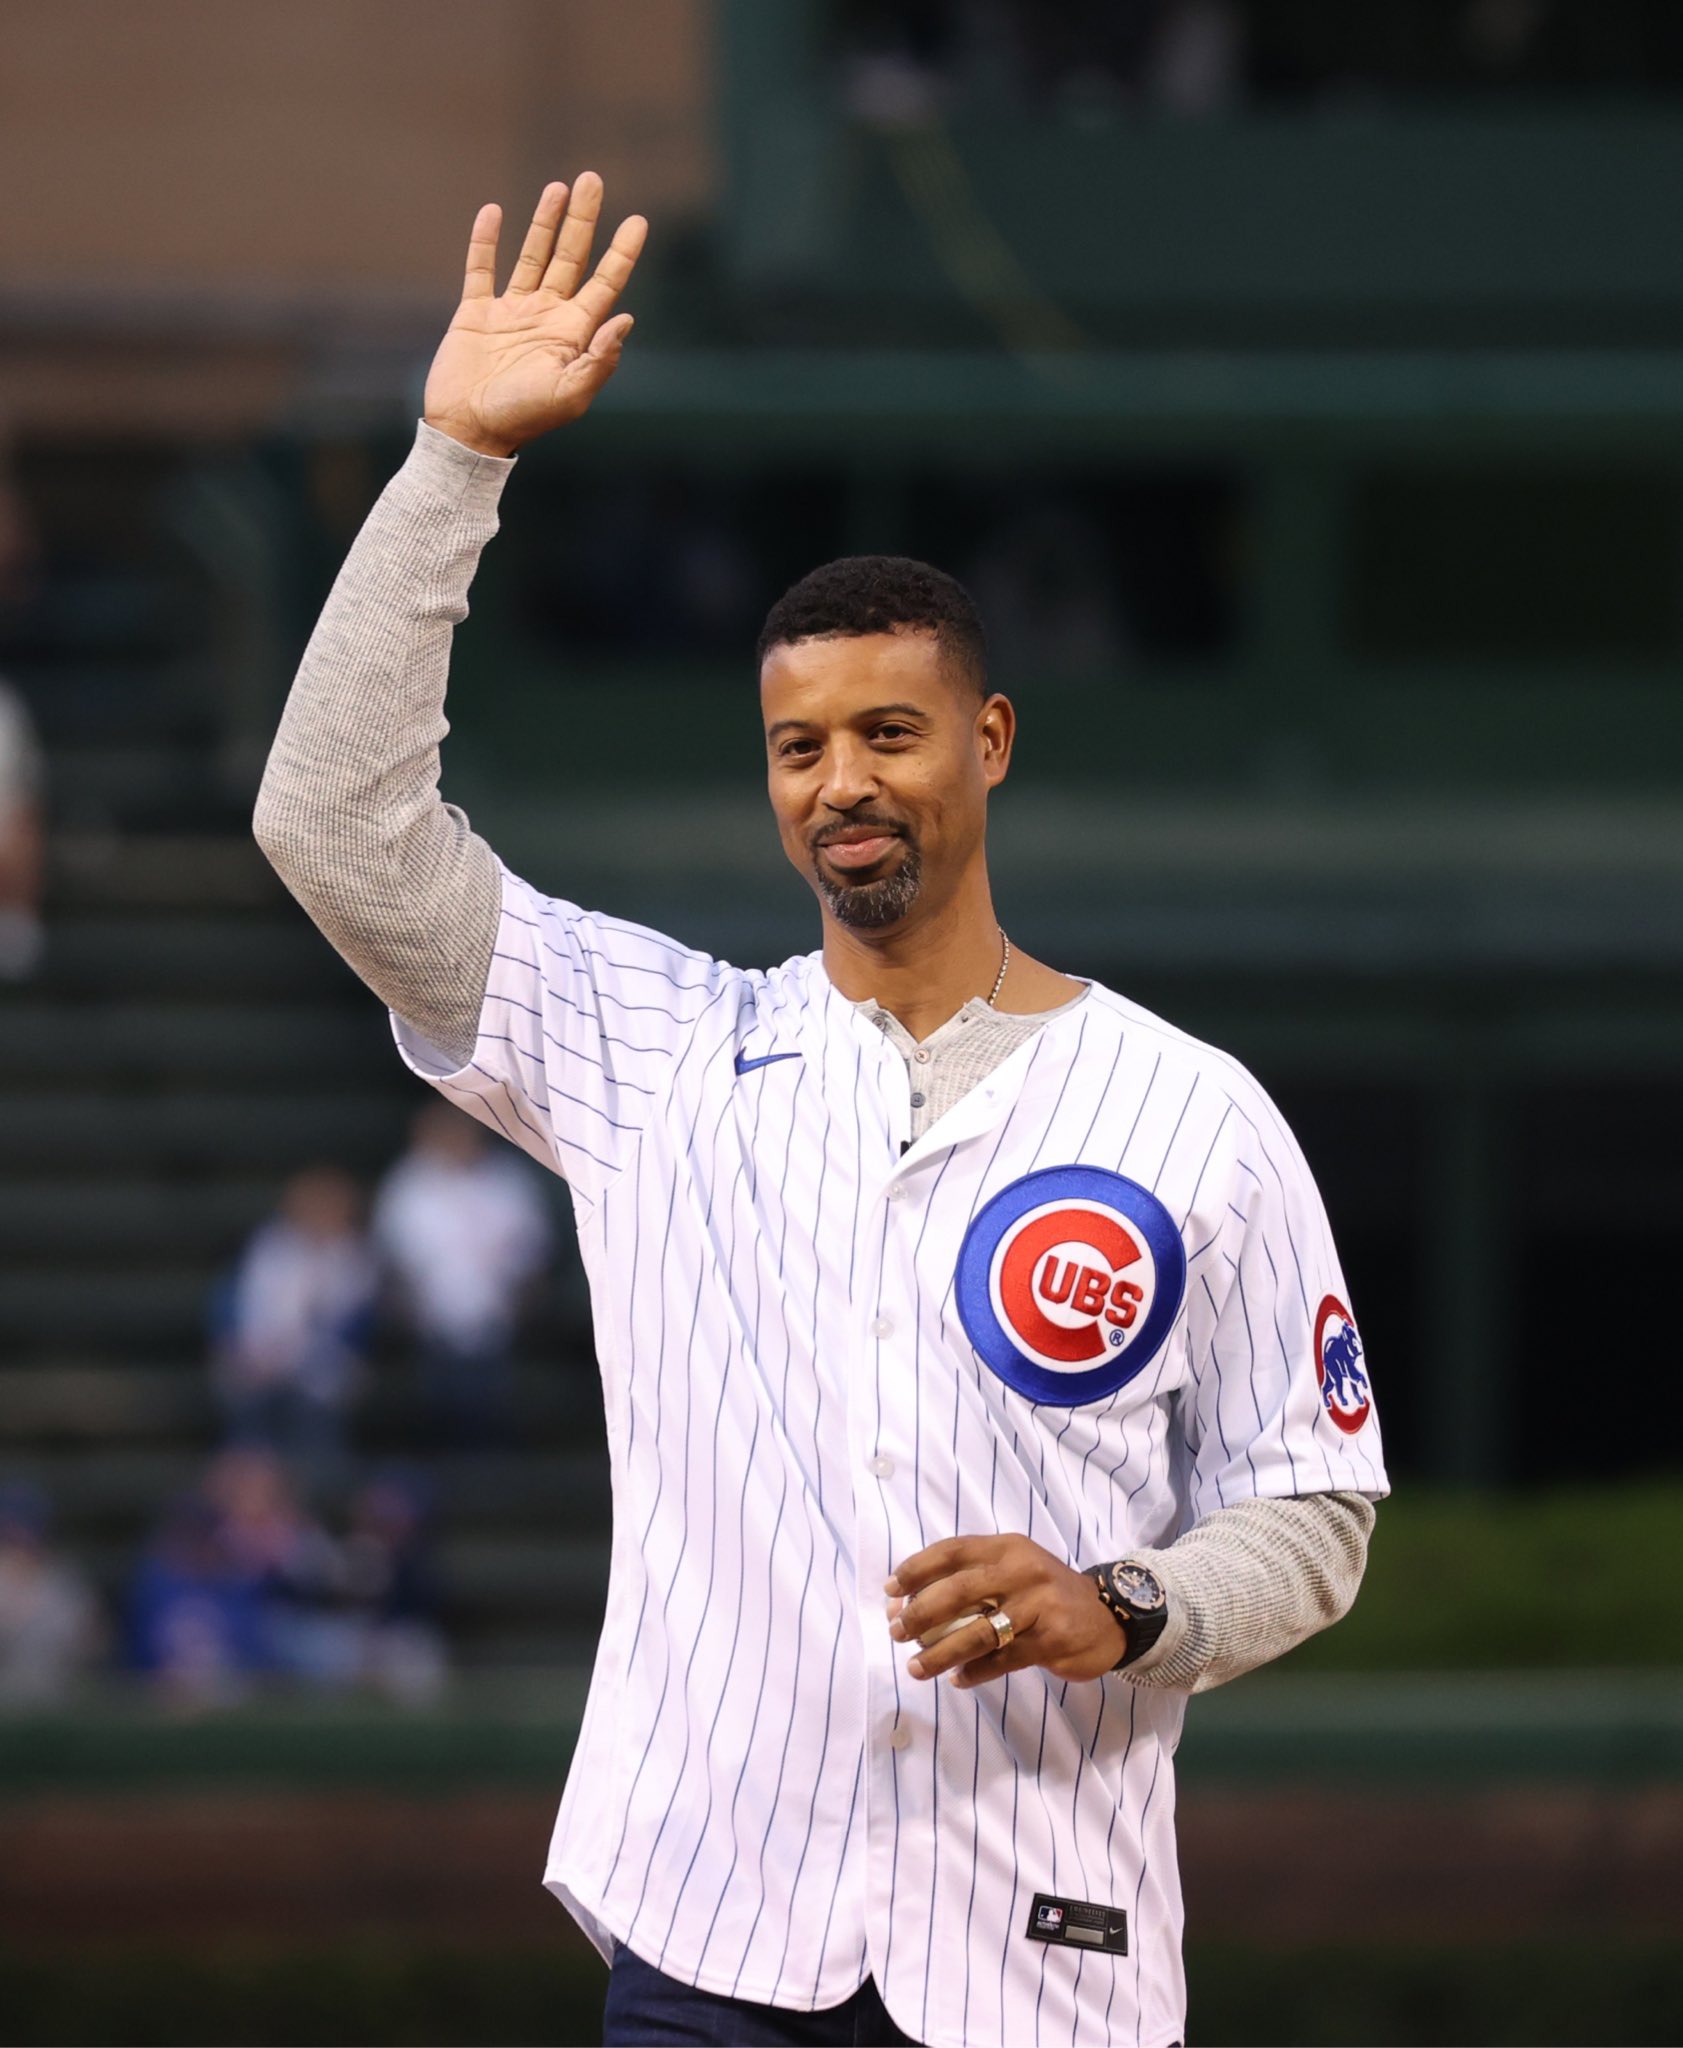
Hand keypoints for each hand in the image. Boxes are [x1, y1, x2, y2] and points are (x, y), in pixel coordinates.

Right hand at [422, 174, 646, 457]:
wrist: (469, 431)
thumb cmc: (523, 418)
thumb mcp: (569, 394)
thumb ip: (599, 359)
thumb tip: (627, 319)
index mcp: (573, 334)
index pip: (604, 284)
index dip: (622, 253)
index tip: (638, 220)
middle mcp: (547, 317)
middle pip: (571, 258)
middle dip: (583, 220)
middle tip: (593, 179)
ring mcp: (512, 312)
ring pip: (533, 255)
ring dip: (545, 222)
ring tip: (558, 186)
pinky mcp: (476, 313)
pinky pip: (481, 268)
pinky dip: (486, 240)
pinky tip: (494, 211)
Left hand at [885, 1535, 1127, 1689]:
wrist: (1107, 1616)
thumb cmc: (1045, 1593)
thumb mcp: (1014, 1570)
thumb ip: (969, 1581)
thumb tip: (907, 1603)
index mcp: (1007, 1547)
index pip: (952, 1551)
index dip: (916, 1569)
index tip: (889, 1591)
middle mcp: (1023, 1570)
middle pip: (959, 1590)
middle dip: (920, 1613)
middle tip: (897, 1632)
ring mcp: (1039, 1605)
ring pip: (978, 1632)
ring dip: (941, 1652)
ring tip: (917, 1667)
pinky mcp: (1052, 1640)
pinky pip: (1003, 1660)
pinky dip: (975, 1672)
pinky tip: (959, 1680)